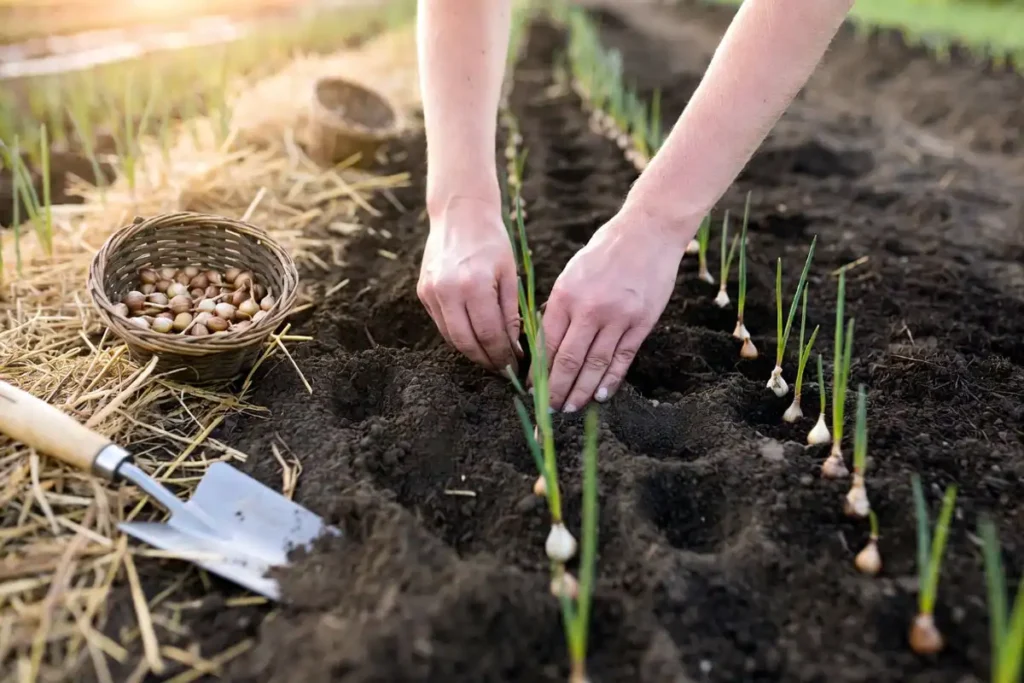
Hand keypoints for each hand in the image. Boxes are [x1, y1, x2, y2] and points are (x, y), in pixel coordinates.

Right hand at [417, 197, 521, 372]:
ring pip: (451, 337)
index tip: (515, 365)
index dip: (502, 354)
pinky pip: (441, 323)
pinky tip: (474, 336)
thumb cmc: (492, 241)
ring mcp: (431, 292)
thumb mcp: (510, 274)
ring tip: (490, 356)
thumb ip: (511, 313)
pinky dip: (458, 334)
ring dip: (471, 351)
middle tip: (502, 368)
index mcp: (474, 284)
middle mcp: (448, 290)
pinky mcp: (423, 291)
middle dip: (486, 360)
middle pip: (466, 342)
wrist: (460, 213)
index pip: (489, 334)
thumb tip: (514, 347)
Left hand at [538, 207, 694, 411]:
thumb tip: (547, 345)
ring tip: (571, 408)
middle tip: (549, 411)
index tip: (533, 390)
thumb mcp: (572, 274)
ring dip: (582, 392)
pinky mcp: (642, 323)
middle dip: (557, 391)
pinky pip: (622, 359)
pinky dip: (610, 380)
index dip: (539, 373)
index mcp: (566, 296)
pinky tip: (600, 395)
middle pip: (569, 361)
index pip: (547, 345)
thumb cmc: (605, 252)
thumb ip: (560, 307)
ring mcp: (618, 318)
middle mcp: (590, 309)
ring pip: (595, 365)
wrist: (648, 232)